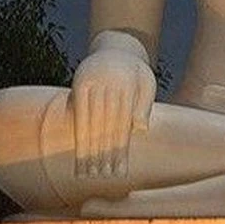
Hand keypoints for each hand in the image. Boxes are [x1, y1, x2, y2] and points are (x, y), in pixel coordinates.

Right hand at [71, 47, 154, 177]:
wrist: (117, 46)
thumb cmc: (135, 72)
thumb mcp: (147, 81)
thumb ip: (144, 104)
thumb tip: (141, 129)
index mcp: (127, 84)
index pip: (122, 123)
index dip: (120, 149)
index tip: (120, 171)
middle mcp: (108, 82)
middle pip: (105, 125)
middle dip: (104, 153)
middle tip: (104, 177)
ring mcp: (92, 82)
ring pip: (89, 122)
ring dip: (88, 150)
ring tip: (89, 174)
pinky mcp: (78, 83)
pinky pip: (77, 115)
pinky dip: (78, 137)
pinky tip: (79, 155)